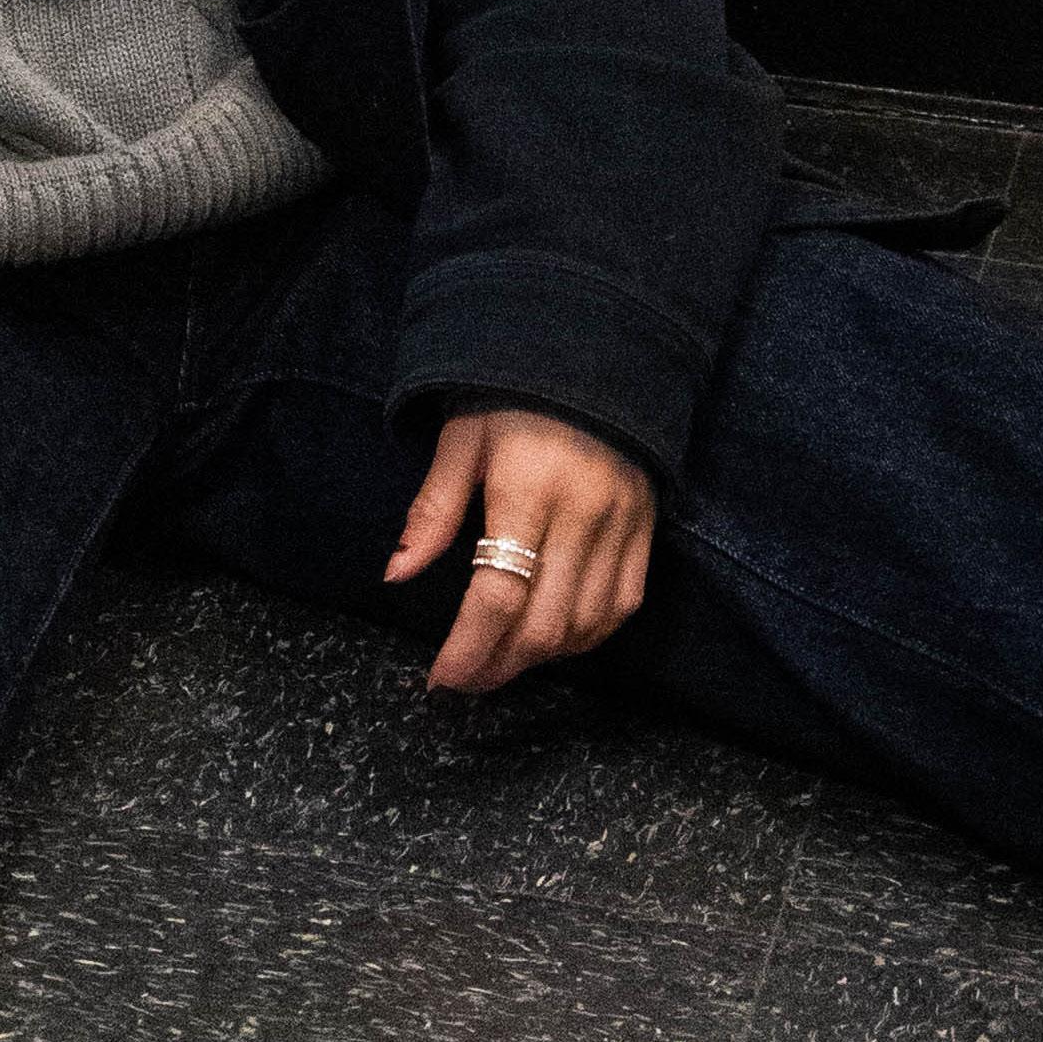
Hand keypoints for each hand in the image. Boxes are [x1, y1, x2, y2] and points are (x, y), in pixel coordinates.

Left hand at [384, 407, 653, 693]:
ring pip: (584, 626)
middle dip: (497, 666)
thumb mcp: (461, 442)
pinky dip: (585, 638)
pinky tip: (551, 641)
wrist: (595, 362)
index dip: (468, 648)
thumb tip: (396, 575)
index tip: (440, 676)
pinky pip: (621, 608)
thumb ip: (433, 512)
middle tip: (464, 679)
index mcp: (527, 491)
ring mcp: (622, 528)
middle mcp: (582, 517)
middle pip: (542, 624)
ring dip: (538, 658)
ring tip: (498, 661)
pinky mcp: (646, 532)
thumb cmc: (512, 400)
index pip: (498, 595)